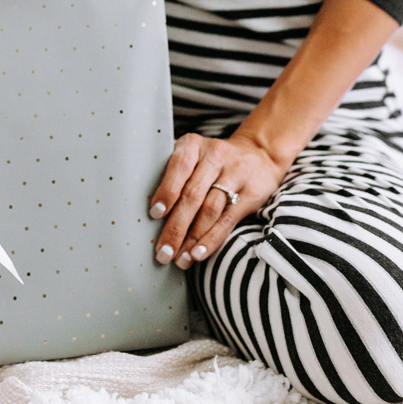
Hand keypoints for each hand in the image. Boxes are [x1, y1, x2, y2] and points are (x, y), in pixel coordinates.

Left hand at [148, 132, 288, 266]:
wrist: (259, 155)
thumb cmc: (212, 160)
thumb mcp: (192, 153)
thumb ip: (171, 170)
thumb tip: (143, 203)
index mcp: (194, 144)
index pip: (179, 166)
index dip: (167, 191)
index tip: (154, 214)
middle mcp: (215, 156)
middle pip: (193, 195)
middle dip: (175, 227)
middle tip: (162, 252)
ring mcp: (235, 174)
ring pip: (210, 210)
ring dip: (192, 239)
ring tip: (179, 259)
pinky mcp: (250, 194)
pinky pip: (227, 220)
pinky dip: (211, 240)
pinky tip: (198, 254)